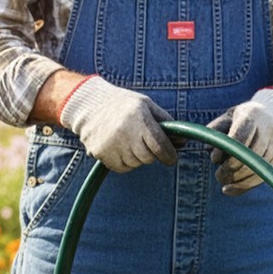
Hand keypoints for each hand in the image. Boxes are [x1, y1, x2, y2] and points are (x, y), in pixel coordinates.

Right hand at [59, 76, 176, 172]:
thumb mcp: (146, 105)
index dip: (169, 155)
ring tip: (129, 141)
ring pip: (136, 164)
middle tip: (147, 145)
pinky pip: (122, 168)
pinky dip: (125, 162)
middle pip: (148, 157)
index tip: (172, 159)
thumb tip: (182, 142)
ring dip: (137, 157)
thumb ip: (165, 122)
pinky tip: (120, 148)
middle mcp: (125, 132)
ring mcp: (111, 144)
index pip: (159, 145)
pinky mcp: (101, 154)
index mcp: (139, 118)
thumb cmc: (124, 105)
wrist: (90, 106)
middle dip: (152, 154)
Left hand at [208, 87, 272, 192]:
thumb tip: (207, 148)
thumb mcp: (228, 117)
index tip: (215, 160)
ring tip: (224, 183)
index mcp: (253, 116)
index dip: (228, 151)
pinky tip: (231, 189)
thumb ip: (216, 130)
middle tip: (218, 176)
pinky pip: (263, 178)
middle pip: (251, 156)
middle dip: (231, 169)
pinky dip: (245, 186)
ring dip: (238, 181)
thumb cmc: (243, 119)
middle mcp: (269, 131)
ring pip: (258, 170)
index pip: (242, 137)